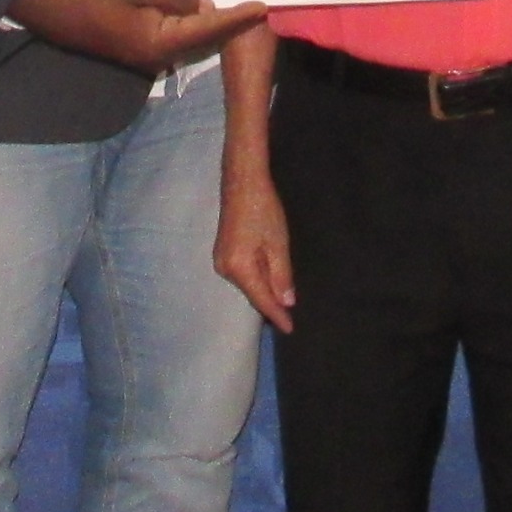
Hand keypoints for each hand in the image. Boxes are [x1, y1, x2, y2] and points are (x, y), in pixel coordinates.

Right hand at [10, 0, 266, 71]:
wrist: (40, 0)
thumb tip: (202, 2)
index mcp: (159, 42)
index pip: (209, 29)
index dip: (237, 17)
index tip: (263, 7)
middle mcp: (154, 53)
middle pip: (197, 30)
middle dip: (216, 6)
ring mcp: (141, 49)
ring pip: (176, 20)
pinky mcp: (130, 39)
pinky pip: (157, 17)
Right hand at [215, 175, 297, 332]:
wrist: (242, 182)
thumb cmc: (263, 209)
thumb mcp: (278, 244)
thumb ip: (281, 276)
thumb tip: (287, 302)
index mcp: (239, 268)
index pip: (261, 299)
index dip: (277, 315)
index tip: (290, 329)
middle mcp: (225, 269)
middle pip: (252, 293)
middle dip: (270, 304)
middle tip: (289, 318)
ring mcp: (221, 260)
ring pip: (247, 284)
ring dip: (264, 290)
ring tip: (282, 299)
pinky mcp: (223, 252)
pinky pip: (243, 273)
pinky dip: (257, 278)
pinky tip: (269, 278)